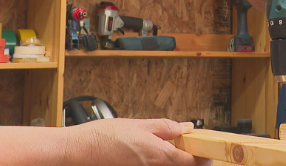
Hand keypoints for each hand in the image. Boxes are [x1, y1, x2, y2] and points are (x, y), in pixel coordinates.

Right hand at [66, 118, 210, 165]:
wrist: (77, 152)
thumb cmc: (102, 137)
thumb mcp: (138, 124)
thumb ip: (165, 127)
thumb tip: (185, 127)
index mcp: (157, 154)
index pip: (191, 162)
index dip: (203, 159)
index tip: (208, 154)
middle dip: (190, 161)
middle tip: (192, 150)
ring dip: (173, 161)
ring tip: (172, 149)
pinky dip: (159, 162)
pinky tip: (153, 155)